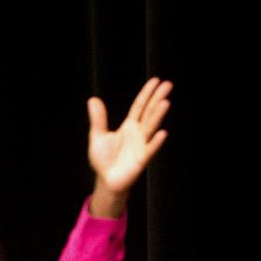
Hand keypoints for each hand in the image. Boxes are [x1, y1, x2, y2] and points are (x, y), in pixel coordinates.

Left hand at [87, 78, 171, 199]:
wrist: (107, 180)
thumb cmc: (104, 159)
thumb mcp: (97, 136)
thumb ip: (98, 119)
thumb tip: (93, 99)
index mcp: (129, 126)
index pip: (140, 106)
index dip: (147, 94)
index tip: (156, 81)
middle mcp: (138, 133)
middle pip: (149, 112)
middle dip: (158, 99)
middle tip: (168, 85)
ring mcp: (141, 145)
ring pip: (151, 128)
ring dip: (157, 116)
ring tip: (165, 103)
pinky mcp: (141, 159)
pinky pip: (149, 149)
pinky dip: (156, 142)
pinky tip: (162, 133)